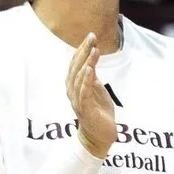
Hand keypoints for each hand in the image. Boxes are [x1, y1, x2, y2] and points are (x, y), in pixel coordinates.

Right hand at [67, 34, 117, 158]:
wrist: (100, 136)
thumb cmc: (98, 113)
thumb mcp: (97, 90)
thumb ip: (92, 77)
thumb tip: (91, 62)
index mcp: (75, 86)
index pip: (76, 64)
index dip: (82, 50)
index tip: (91, 36)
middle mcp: (72, 91)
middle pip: (75, 67)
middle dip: (83, 51)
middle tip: (91, 37)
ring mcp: (77, 101)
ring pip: (78, 78)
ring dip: (86, 63)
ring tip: (93, 50)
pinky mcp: (85, 109)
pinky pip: (84, 93)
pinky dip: (86, 81)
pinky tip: (90, 70)